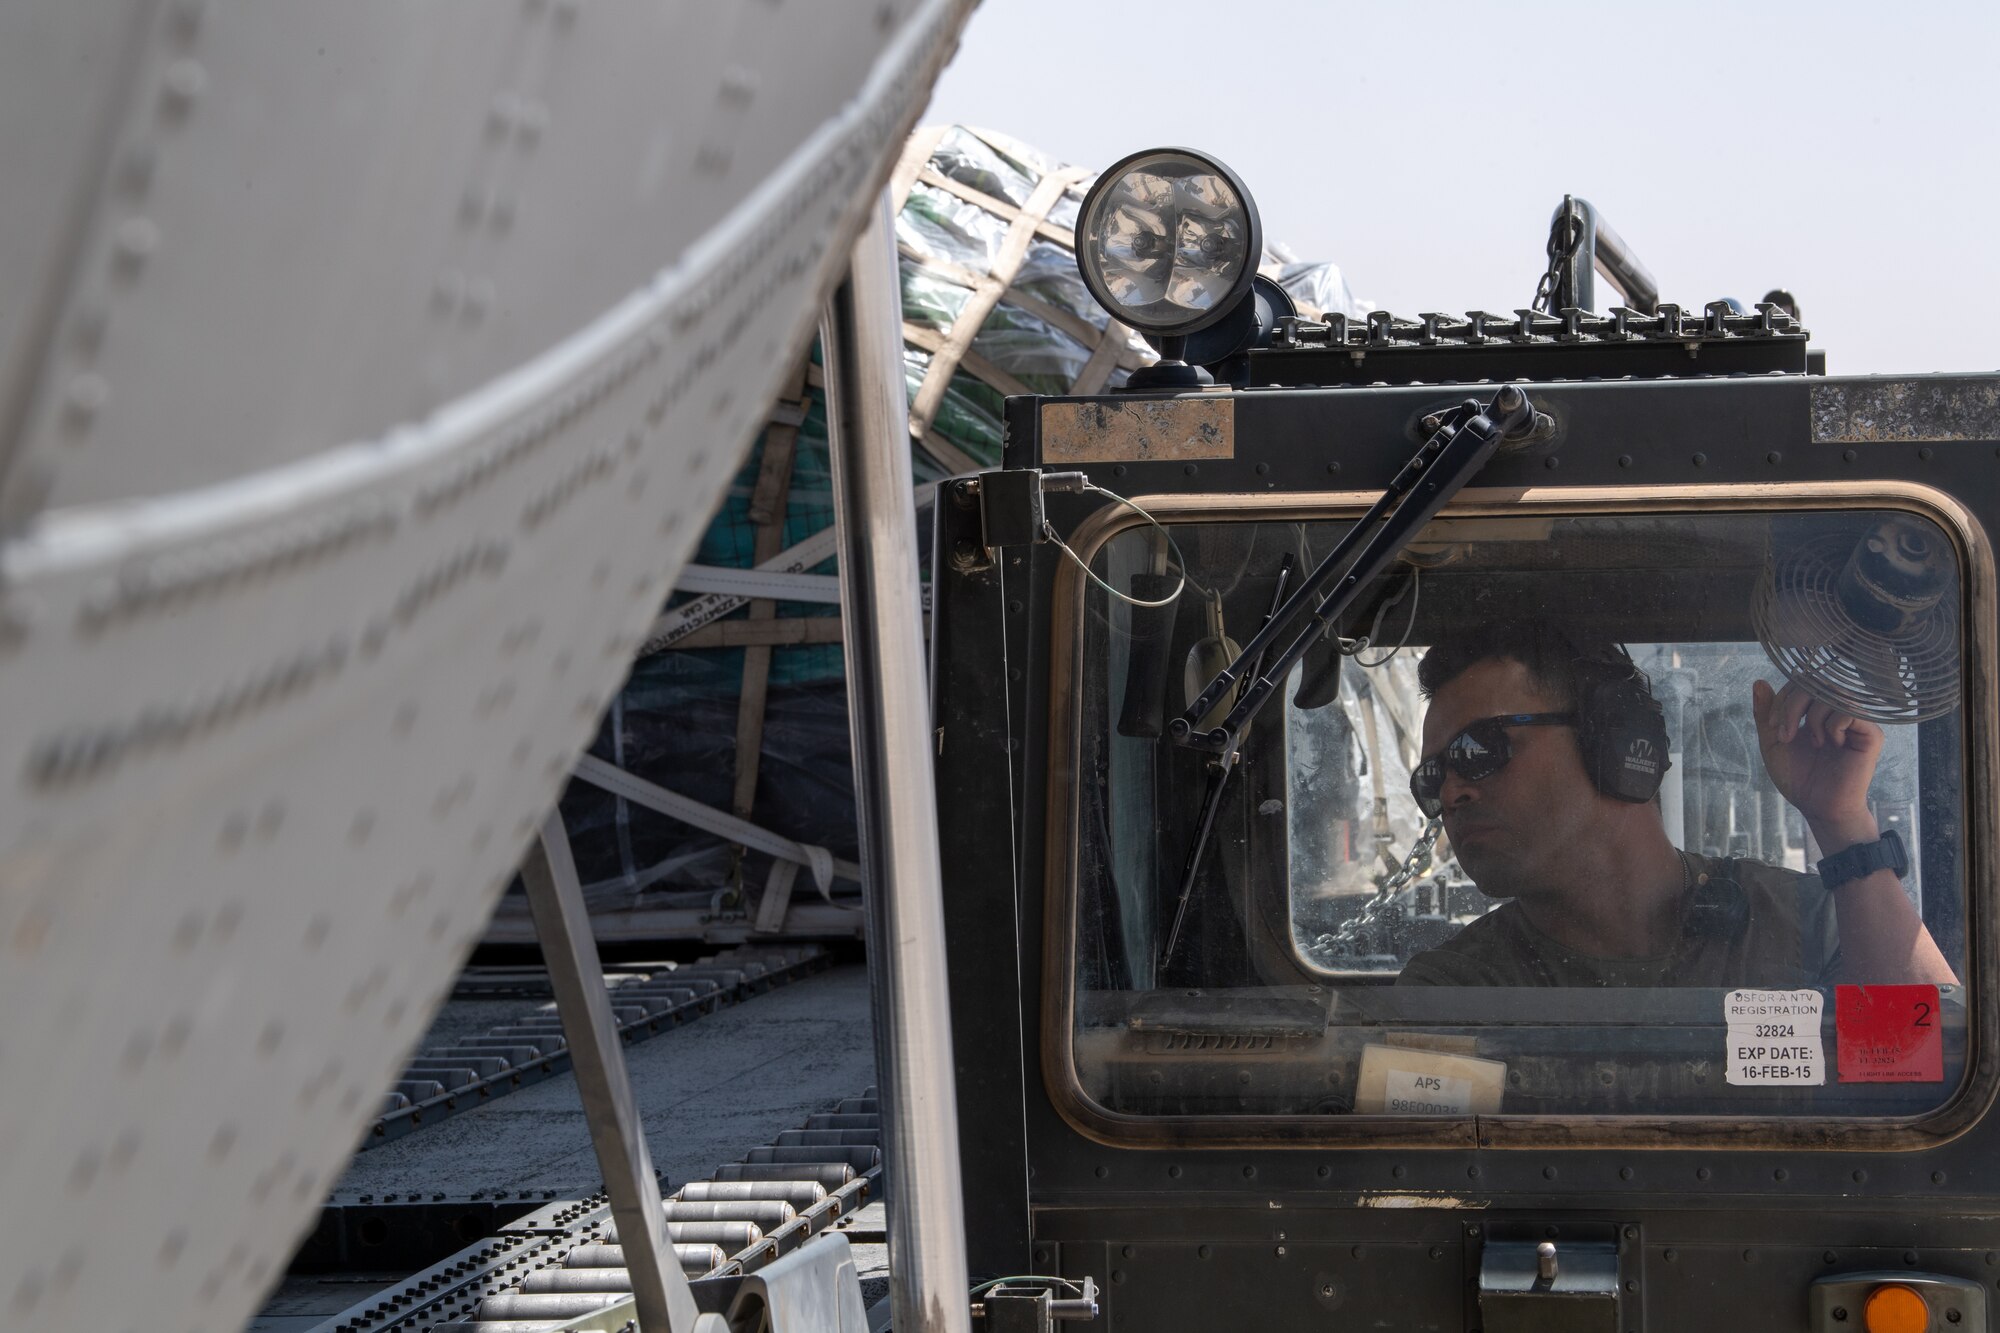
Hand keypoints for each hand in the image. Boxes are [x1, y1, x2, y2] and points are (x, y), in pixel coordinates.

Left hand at [1751, 679, 1881, 831]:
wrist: (1819, 807)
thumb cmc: (1799, 778)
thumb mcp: (1772, 742)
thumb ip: (1765, 714)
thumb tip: (1759, 682)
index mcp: (1815, 711)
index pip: (1801, 682)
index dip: (1783, 697)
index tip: (1773, 726)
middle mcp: (1837, 711)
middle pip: (1815, 682)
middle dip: (1792, 706)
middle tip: (1785, 736)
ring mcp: (1856, 720)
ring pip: (1832, 693)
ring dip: (1812, 718)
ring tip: (1812, 743)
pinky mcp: (1871, 733)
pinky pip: (1850, 711)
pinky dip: (1832, 726)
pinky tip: (1831, 744)